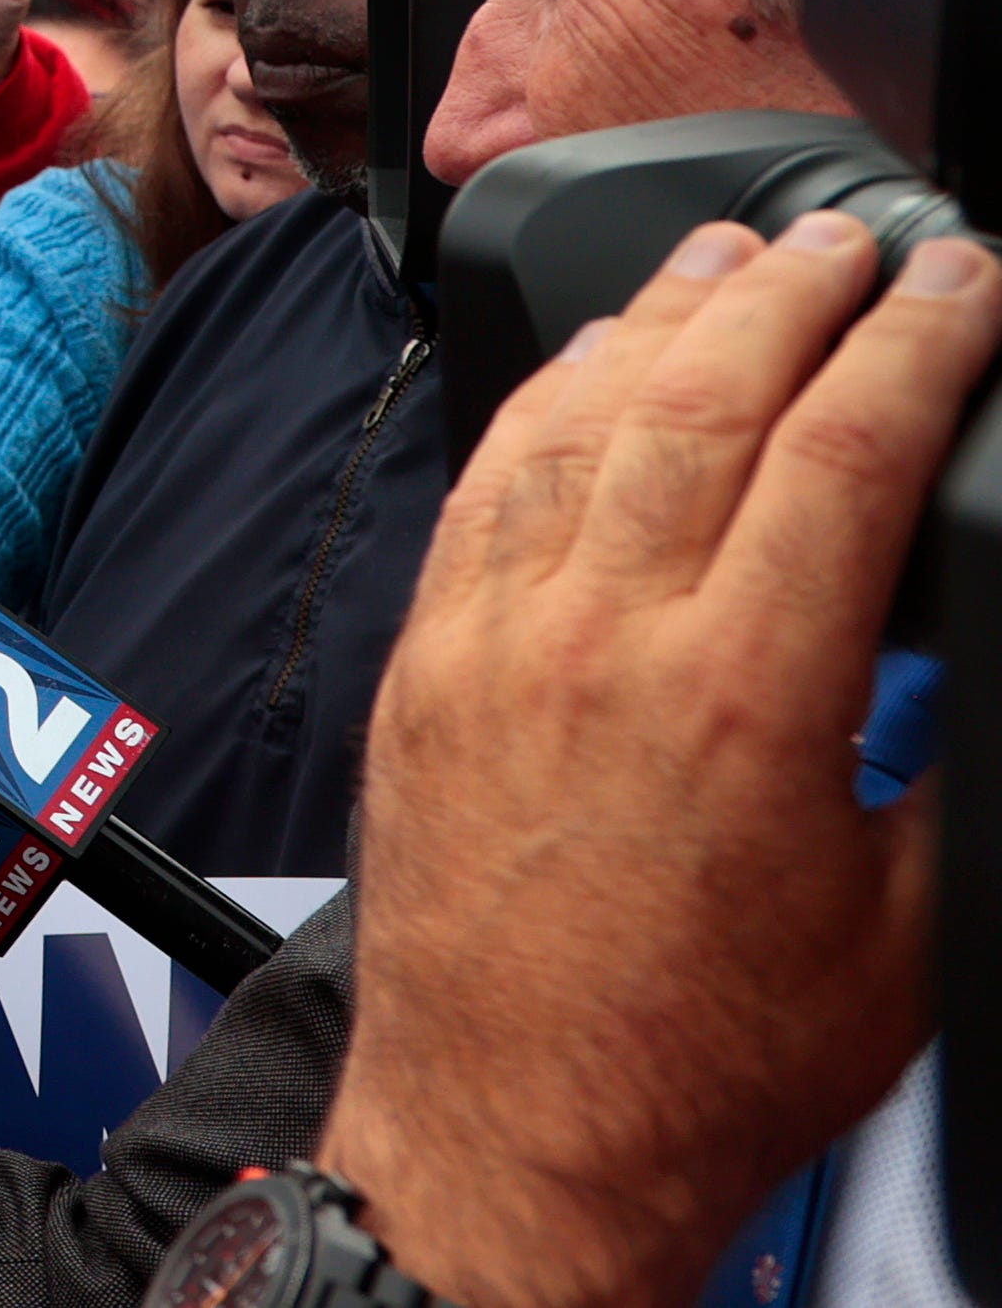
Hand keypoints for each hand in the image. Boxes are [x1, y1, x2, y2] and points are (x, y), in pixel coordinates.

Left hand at [318, 212, 998, 1307]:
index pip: (848, 452)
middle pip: (706, 396)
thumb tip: (961, 648)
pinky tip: (589, 368)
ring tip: (730, 259)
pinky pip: (483, 488)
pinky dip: (545, 404)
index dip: (921, 344)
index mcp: (745, 693)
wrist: (518, 1137)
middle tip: (858, 236)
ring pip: (579, 420)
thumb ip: (934, 757)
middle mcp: (601, 637)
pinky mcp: (424, 663)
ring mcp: (492, 638)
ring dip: (661, 321)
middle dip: (795, 292)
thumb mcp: (905, 920)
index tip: (967, 284)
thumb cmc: (705, 1057)